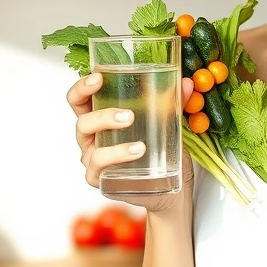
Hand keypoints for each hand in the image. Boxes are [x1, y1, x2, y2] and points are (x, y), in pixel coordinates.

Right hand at [67, 72, 195, 212]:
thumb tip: (187, 82)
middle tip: (129, 115)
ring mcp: (93, 160)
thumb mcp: (168, 124)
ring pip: (91, 149)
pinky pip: (99, 167)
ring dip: (114, 145)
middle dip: (102, 116)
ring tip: (140, 143)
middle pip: (82, 121)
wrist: (169, 188)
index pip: (80, 100)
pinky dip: (118, 157)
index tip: (99, 78)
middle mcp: (92, 138)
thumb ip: (174, 103)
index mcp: (101, 118)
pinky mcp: (99, 179)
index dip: (82, 88)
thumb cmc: (160, 152)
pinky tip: (137, 153)